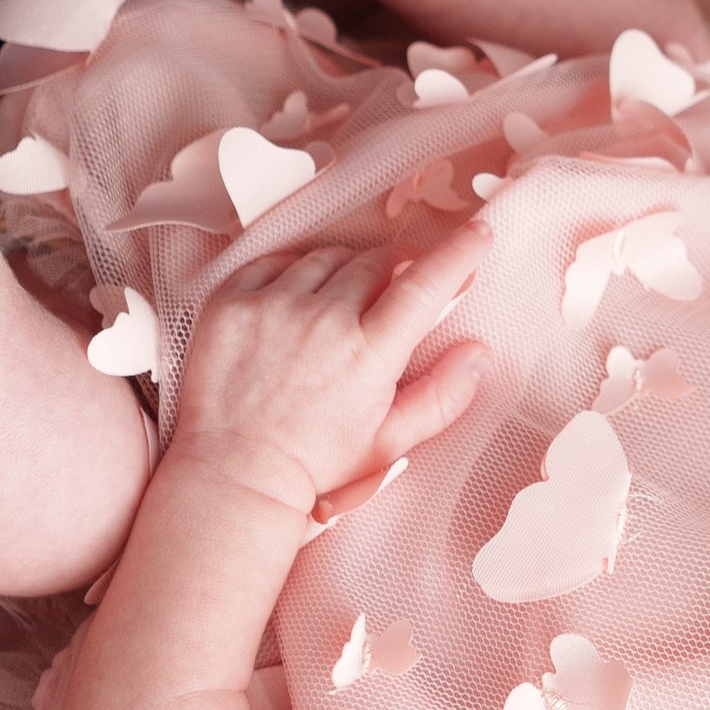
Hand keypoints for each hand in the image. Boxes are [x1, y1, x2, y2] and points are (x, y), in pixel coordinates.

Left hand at [170, 224, 485, 511]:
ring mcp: (272, 307)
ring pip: (326, 257)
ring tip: (339, 303)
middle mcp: (322, 320)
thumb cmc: (315, 465)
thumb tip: (479, 353)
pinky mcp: (230, 303)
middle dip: (394, 267)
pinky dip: (291, 272)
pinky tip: (295, 302)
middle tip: (391, 290)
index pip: (426, 283)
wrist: (234, 477)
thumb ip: (442, 396)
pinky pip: (272, 262)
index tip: (478, 232)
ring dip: (343, 270)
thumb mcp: (390, 442)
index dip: (458, 251)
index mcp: (368, 353)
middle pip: (375, 262)